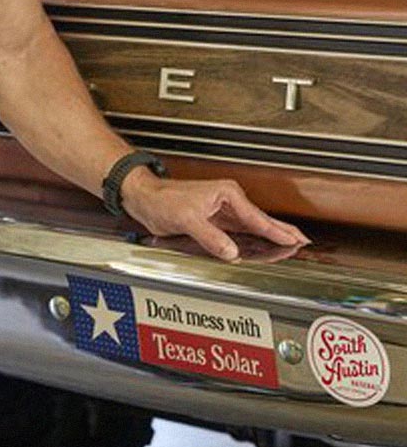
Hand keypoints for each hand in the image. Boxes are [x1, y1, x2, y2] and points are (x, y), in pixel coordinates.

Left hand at [120, 169, 310, 261]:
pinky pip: (241, 234)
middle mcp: (228, 202)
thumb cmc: (162, 199)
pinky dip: (253, 242)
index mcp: (226, 195)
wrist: (145, 197)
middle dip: (282, 233)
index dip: (278, 231)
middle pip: (261, 222)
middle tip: (302, 244)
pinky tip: (262, 249)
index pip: (258, 218)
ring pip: (253, 229)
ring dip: (270, 239)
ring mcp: (223, 212)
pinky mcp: (216, 223)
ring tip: (289, 248)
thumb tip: (232, 252)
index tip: (295, 240)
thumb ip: (211, 237)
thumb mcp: (187, 219)